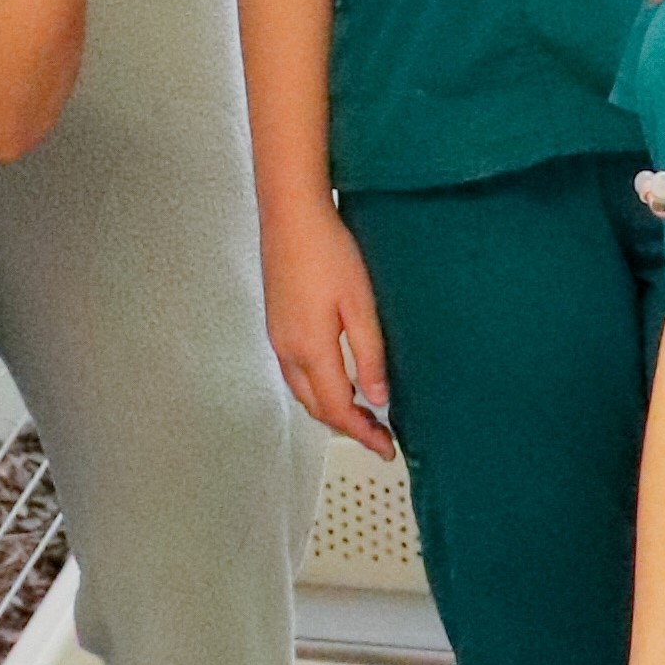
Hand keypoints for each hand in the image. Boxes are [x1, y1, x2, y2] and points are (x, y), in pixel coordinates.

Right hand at [262, 197, 393, 457]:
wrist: (290, 216)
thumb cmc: (329, 253)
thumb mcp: (359, 304)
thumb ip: (368, 355)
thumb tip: (378, 398)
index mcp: (311, 350)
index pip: (338, 409)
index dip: (363, 434)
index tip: (387, 449)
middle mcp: (287, 352)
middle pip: (316, 407)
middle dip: (347, 427)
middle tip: (380, 435)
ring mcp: (277, 339)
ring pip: (303, 393)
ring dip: (331, 410)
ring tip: (363, 415)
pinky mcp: (276, 325)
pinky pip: (295, 374)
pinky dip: (318, 391)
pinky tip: (336, 382)